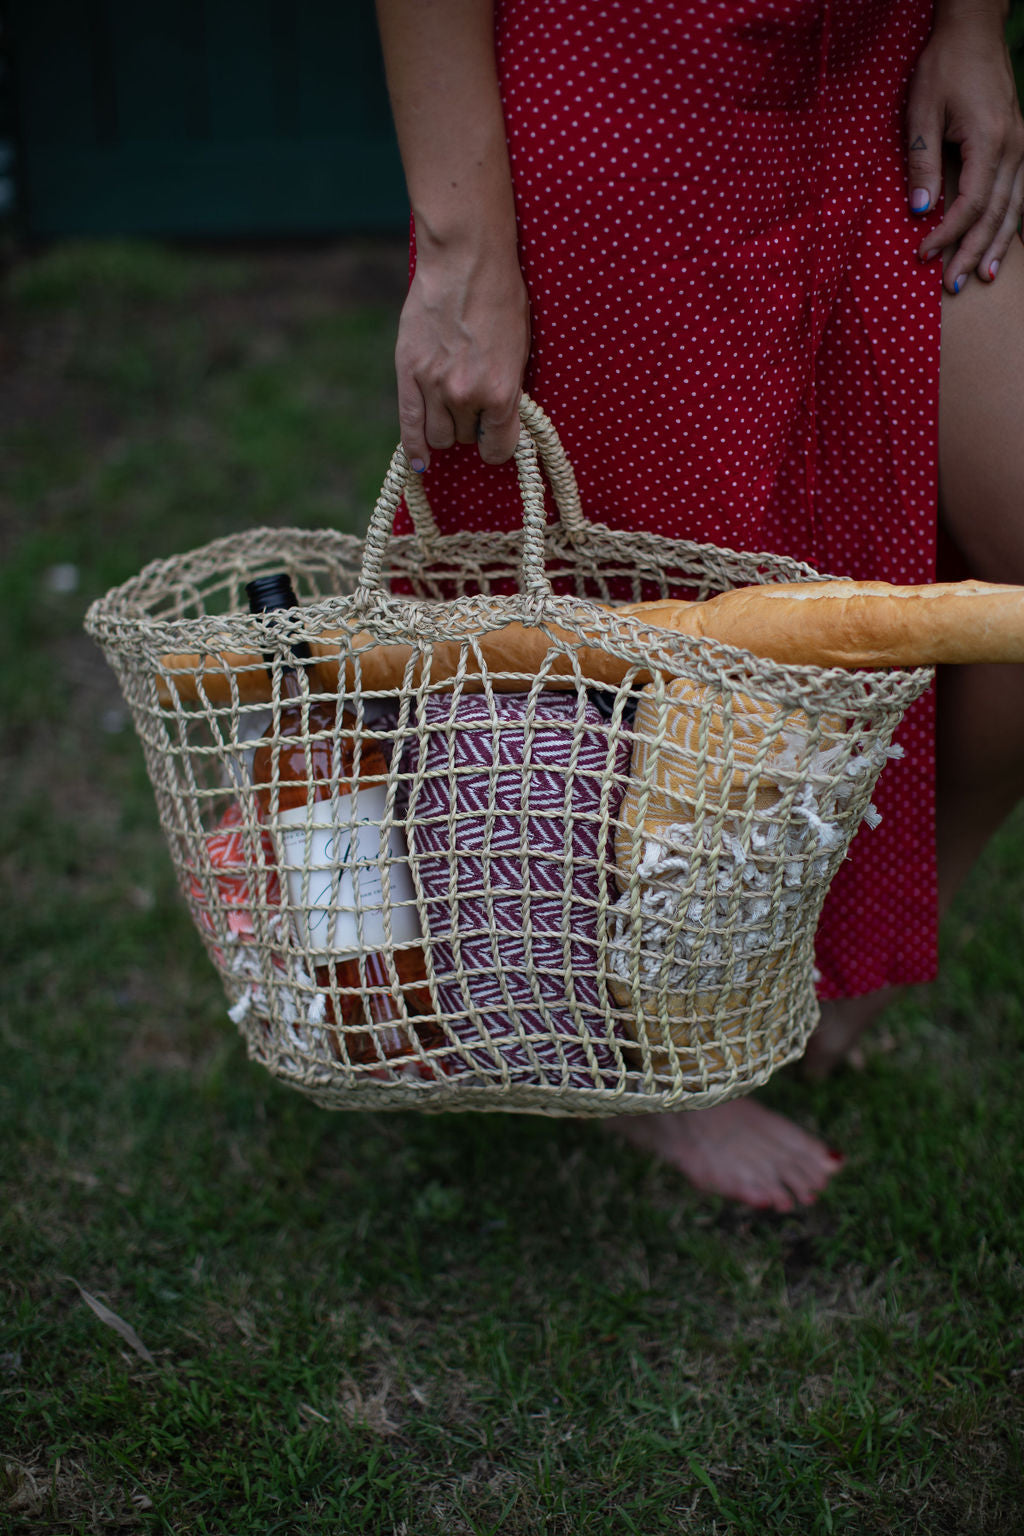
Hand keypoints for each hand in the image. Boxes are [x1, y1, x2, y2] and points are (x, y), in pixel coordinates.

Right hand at [395, 242, 530, 471]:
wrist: (466, 260)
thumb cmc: (501, 297)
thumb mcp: (520, 349)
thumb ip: (506, 389)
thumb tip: (497, 420)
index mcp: (501, 391)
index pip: (498, 448)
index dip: (497, 446)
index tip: (494, 440)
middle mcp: (466, 395)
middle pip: (466, 438)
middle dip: (471, 426)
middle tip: (473, 402)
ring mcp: (433, 385)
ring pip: (438, 436)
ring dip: (445, 428)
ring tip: (451, 409)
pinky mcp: (408, 371)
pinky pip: (408, 424)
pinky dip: (414, 447)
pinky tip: (420, 462)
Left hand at [906, 11, 1023, 291]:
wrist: (973, 32)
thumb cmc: (945, 66)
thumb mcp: (922, 112)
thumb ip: (922, 162)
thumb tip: (918, 211)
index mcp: (988, 140)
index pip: (970, 203)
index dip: (947, 234)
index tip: (923, 254)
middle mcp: (1013, 147)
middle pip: (995, 214)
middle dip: (973, 252)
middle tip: (953, 286)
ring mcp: (1022, 146)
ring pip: (1014, 208)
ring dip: (999, 245)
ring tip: (984, 276)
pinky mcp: (1020, 144)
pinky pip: (1021, 192)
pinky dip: (1014, 221)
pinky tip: (1008, 243)